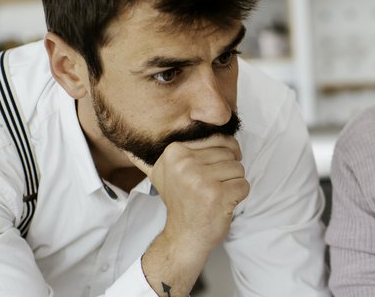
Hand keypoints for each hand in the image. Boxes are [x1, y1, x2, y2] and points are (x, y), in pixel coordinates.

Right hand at [126, 134, 249, 248]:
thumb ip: (170, 152)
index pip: (219, 138)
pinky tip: (221, 204)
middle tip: (209, 188)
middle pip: (230, 153)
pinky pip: (244, 185)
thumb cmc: (182, 201)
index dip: (222, 155)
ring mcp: (201, 179)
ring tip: (214, 196)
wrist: (184, 236)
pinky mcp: (217, 195)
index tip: (209, 172)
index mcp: (174, 152)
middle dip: (226, 171)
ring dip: (232, 184)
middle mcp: (185, 163)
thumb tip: (131, 146)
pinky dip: (238, 196)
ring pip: (238, 168)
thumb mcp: (166, 173)